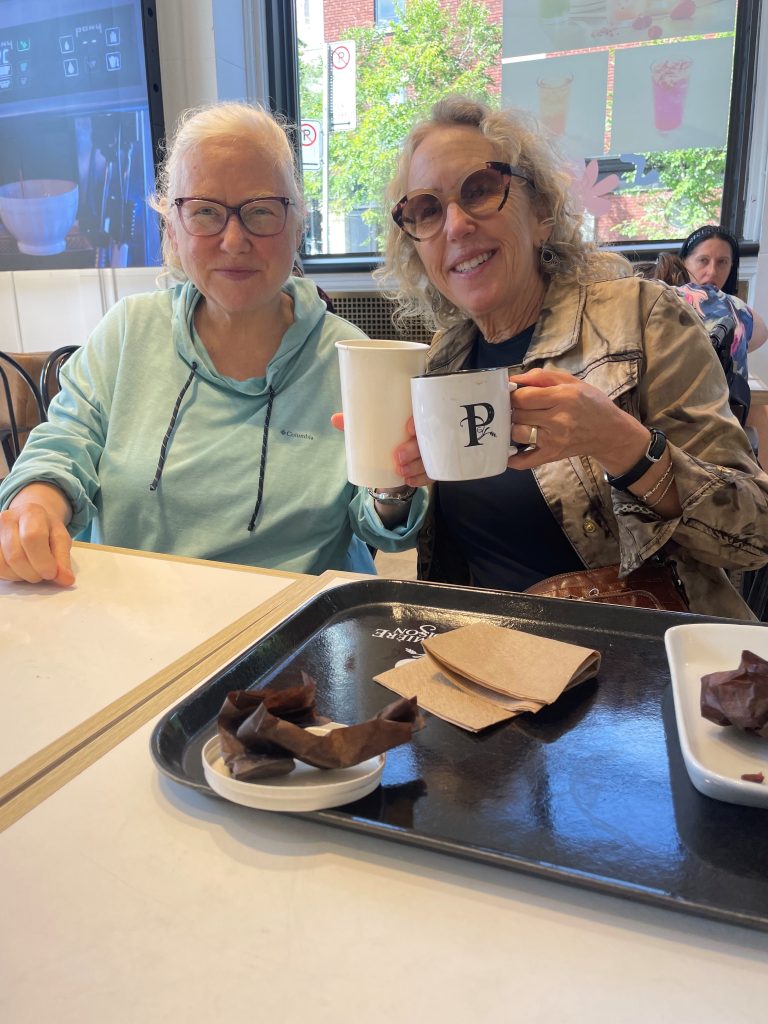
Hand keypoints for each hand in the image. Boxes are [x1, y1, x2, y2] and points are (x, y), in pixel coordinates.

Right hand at [0, 489, 74, 585]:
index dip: (43, 561)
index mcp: (31, 512)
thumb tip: (66, 579)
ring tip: (33, 570)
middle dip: (33, 573)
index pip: (33, 537)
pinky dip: (10, 575)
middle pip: (16, 555)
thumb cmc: (46, 530)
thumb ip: (63, 560)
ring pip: (3, 565)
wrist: (29, 521)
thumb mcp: (60, 539)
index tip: (51, 574)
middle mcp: (7, 518)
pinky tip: (20, 570)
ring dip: (21, 576)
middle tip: (44, 574)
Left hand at [331, 413, 433, 486]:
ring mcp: (432, 451)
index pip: (425, 415)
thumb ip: (357, 424)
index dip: (420, 420)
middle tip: (398, 456)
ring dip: (417, 466)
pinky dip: (422, 479)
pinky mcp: (433, 467)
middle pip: (430, 439)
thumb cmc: (386, 439)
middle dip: (415, 448)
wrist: (394, 462)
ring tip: (401, 471)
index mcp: (417, 418)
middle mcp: (428, 434)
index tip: (408, 427)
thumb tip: (335, 419)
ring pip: (431, 458)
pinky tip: (410, 481)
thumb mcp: (375, 430)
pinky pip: (433, 474)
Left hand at [506, 368, 648, 475]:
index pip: (523, 397)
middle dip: (513, 410)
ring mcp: (554, 440)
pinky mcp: (552, 455)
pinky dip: (513, 459)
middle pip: (518, 415)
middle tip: (518, 408)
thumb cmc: (590, 403)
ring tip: (521, 422)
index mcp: (563, 397)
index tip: (514, 394)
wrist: (610, 432)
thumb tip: (512, 379)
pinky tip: (508, 452)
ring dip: (514, 427)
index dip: (513, 395)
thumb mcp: (571, 382)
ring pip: (518, 434)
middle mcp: (558, 420)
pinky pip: (526, 461)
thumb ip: (541, 377)